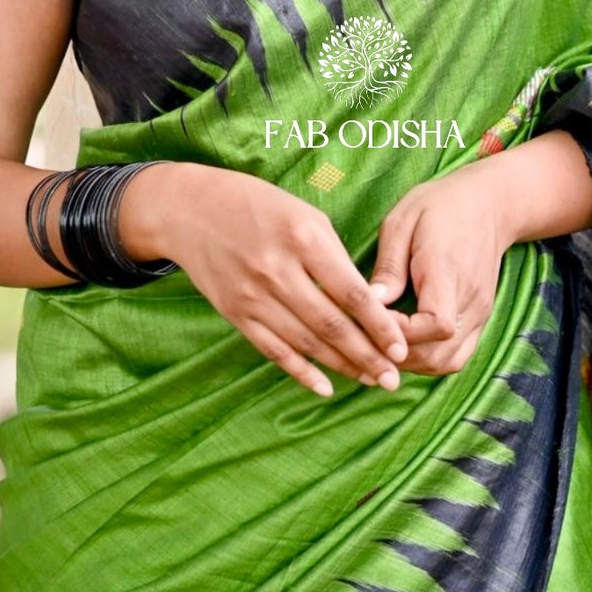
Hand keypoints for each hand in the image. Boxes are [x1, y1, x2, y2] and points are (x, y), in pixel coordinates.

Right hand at [120, 162, 408, 398]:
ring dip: (342, 367)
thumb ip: (333, 256)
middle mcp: (278, 269)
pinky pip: (273, 350)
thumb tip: (364, 301)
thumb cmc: (257, 204)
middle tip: (394, 379)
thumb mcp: (303, 213)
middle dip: (367, 356)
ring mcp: (253, 295)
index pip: (350, 292)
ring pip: (306, 343)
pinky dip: (301, 372)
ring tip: (371, 381)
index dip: (379, 325)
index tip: (402, 347)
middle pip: (331, 325)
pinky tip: (326, 386)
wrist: (190, 209)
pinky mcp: (235, 313)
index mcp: (303, 237)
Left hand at [365, 163, 512, 376]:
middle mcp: (470, 299)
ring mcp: (479, 313)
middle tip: (367, 337)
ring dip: (413, 363)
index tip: (372, 319)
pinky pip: (457, 355)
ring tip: (383, 344)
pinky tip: (406, 345)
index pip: (436, 324)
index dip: (401, 333)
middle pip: (439, 353)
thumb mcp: (403, 221)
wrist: (489, 204)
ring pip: (448, 361)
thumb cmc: (440, 206)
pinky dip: (429, 359)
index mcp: (448, 271)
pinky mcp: (480, 318)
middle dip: (399, 354)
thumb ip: (389, 266)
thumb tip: (370, 303)